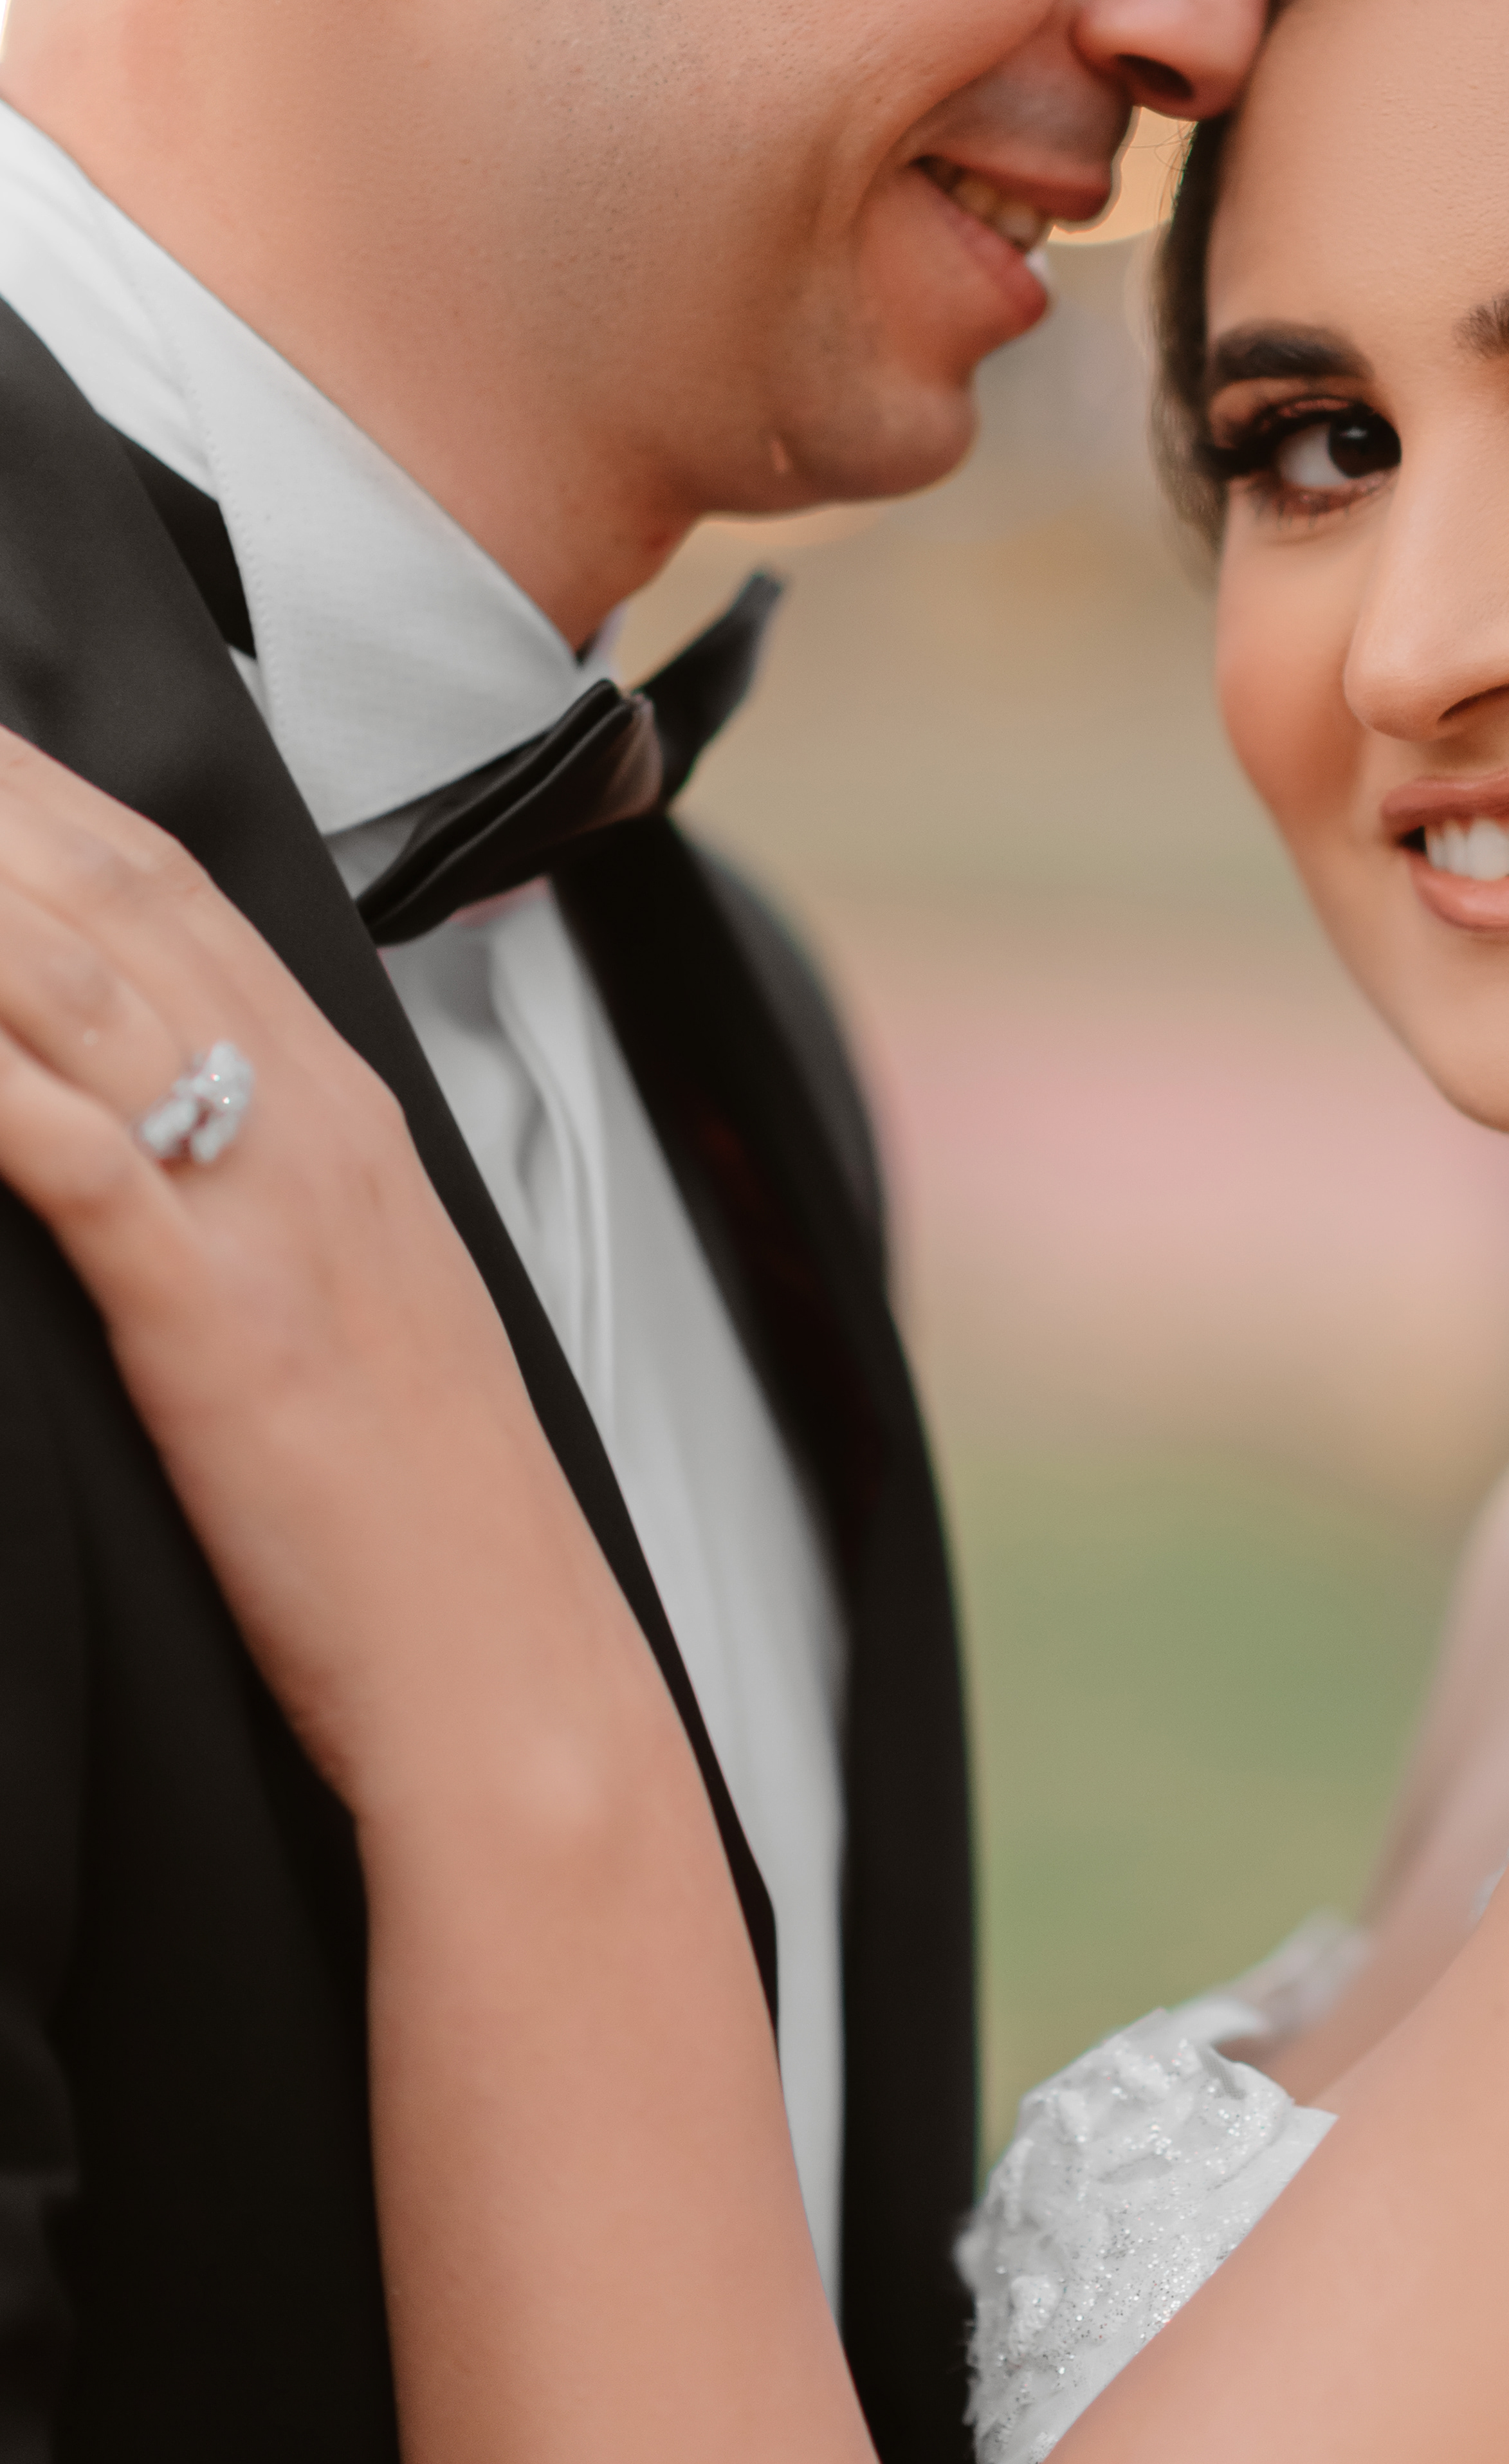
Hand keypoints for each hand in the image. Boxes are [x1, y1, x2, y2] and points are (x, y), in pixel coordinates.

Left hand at [0, 726, 641, 1815]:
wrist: (508, 1673)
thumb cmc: (412, 1531)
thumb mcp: (343, 1323)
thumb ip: (255, 1208)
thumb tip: (151, 1152)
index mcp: (346, 1118)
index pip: (171, 890)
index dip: (43, 790)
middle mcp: (312, 1125)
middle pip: (107, 893)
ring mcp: (269, 1209)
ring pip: (71, 979)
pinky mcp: (212, 1310)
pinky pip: (64, 1144)